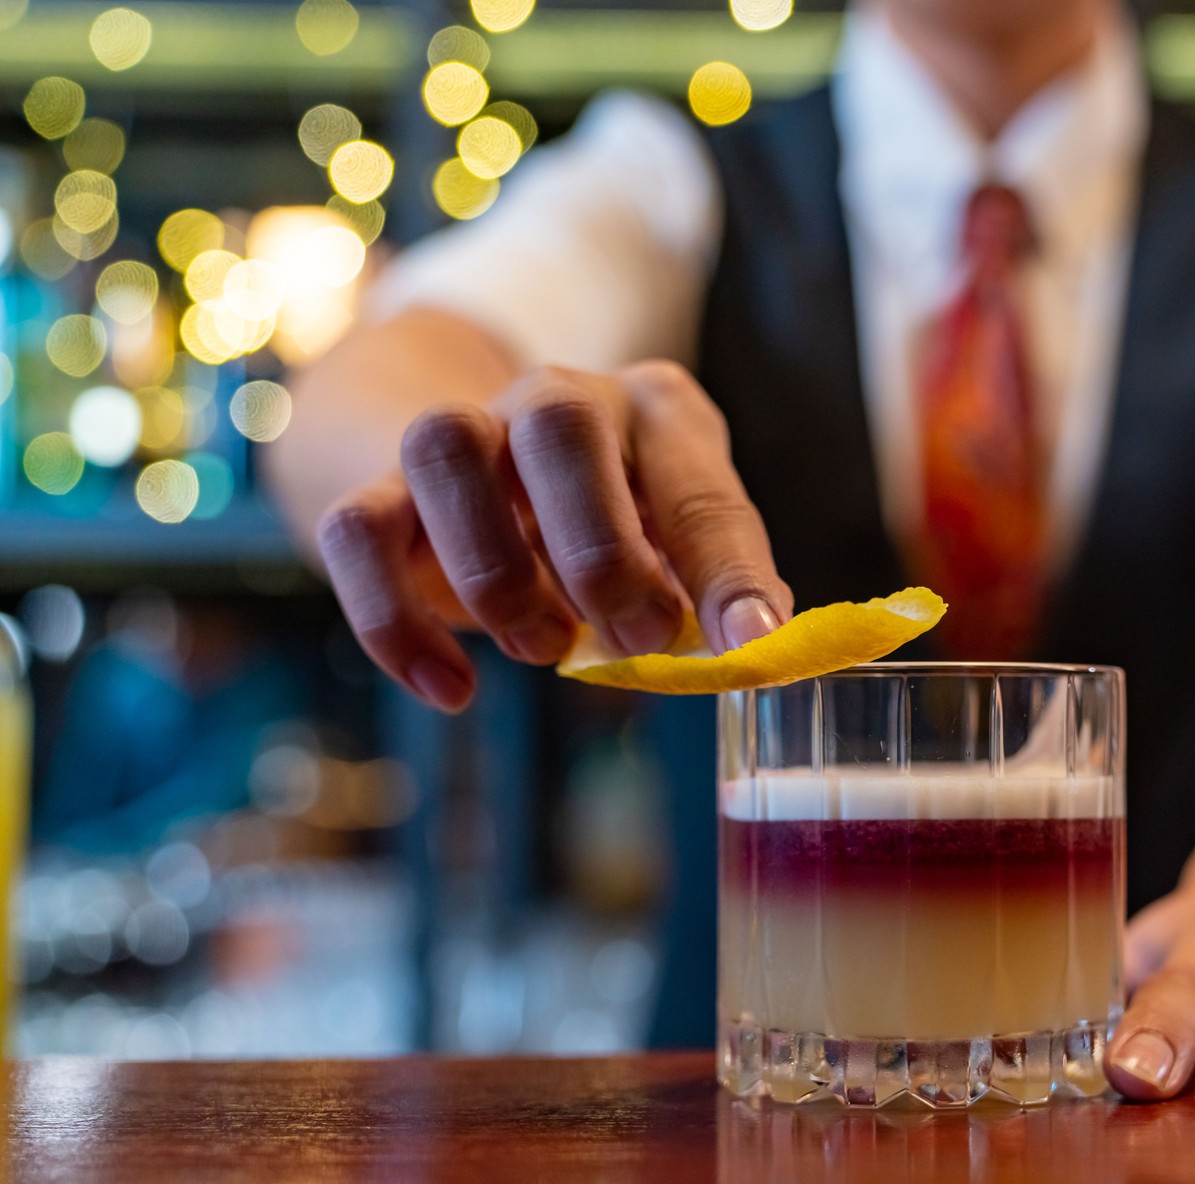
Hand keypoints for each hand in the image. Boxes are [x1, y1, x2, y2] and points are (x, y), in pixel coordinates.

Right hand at [316, 361, 791, 710]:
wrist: (483, 475)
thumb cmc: (611, 521)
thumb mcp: (675, 543)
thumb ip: (708, 586)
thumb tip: (752, 648)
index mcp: (655, 411)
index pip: (698, 484)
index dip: (728, 569)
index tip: (750, 641)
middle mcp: (554, 398)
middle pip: (559, 423)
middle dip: (600, 551)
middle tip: (633, 639)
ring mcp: (460, 432)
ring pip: (445, 448)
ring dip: (498, 570)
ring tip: (545, 646)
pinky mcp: (375, 488)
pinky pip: (358, 533)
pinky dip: (398, 624)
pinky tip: (453, 688)